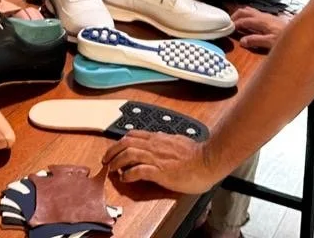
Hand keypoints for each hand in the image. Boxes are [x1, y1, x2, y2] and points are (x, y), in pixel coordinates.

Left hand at [102, 130, 220, 192]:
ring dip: (117, 162)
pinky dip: (128, 174)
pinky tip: (126, 179)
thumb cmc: (197, 155)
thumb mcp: (178, 142)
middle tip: (106, 160)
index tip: (115, 149)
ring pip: (129, 154)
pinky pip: (138, 170)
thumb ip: (166, 142)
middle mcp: (155, 145)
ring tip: (112, 170)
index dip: (121, 142)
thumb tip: (161, 142)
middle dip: (112, 150)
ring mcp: (156, 158)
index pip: (134, 135)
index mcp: (159, 138)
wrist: (207, 161)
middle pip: (126, 142)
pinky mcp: (160, 171)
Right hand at [232, 7, 289, 51]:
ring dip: (241, 14)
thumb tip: (242, 41)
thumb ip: (256, 41)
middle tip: (228, 23)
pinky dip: (247, 16)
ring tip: (235, 20)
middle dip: (235, 16)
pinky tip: (248, 22)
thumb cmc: (285, 37)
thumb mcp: (270, 42)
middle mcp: (263, 16)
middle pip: (245, 11)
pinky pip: (254, 13)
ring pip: (249, 10)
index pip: (243, 20)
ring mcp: (266, 16)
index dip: (234, 24)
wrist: (300, 33)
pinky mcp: (270, 18)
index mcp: (261, 21)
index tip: (227, 28)